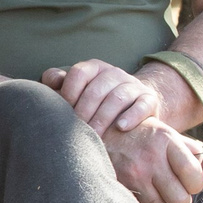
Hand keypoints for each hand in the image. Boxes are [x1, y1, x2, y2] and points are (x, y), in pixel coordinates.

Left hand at [42, 59, 164, 133]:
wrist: (134, 105)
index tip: (63, 113)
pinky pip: (142, 105)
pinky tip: (121, 128)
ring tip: (95, 135)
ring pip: (118, 98)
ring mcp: (133, 85)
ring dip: (103, 118)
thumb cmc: (97, 101)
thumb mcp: (78, 90)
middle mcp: (114, 73)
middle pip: (97, 89)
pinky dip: (132, 116)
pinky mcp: (149, 99)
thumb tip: (53, 80)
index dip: (69, 93)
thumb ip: (60, 83)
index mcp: (94, 68)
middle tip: (77, 130)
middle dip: (84, 111)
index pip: (79, 73)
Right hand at [103, 116, 202, 202]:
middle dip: (180, 199)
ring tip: (156, 191)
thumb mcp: (166, 132)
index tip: (192, 184)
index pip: (193, 175)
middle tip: (175, 191)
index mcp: (167, 141)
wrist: (103, 131)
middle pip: (180, 199)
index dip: (197, 185)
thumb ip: (189, 150)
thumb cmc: (140, 134)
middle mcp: (151, 157)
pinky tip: (142, 194)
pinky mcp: (120, 184)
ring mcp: (134, 173)